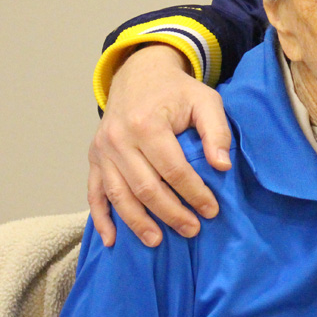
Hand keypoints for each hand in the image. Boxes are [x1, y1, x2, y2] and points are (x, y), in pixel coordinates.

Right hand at [88, 44, 231, 246]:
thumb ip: (216, 131)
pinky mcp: (94, 158)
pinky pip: (94, 193)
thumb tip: (222, 166)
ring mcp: (102, 150)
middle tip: (192, 230)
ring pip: (119, 195)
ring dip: (137, 222)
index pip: (173, 169)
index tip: (211, 210)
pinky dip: (101, 218)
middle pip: (145, 187)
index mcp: (147, 124)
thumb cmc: (177, 91)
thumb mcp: (205, 100)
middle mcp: (119, 139)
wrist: (139, 74)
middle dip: (170, 213)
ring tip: (157, 241)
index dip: (194, 193)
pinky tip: (112, 240)